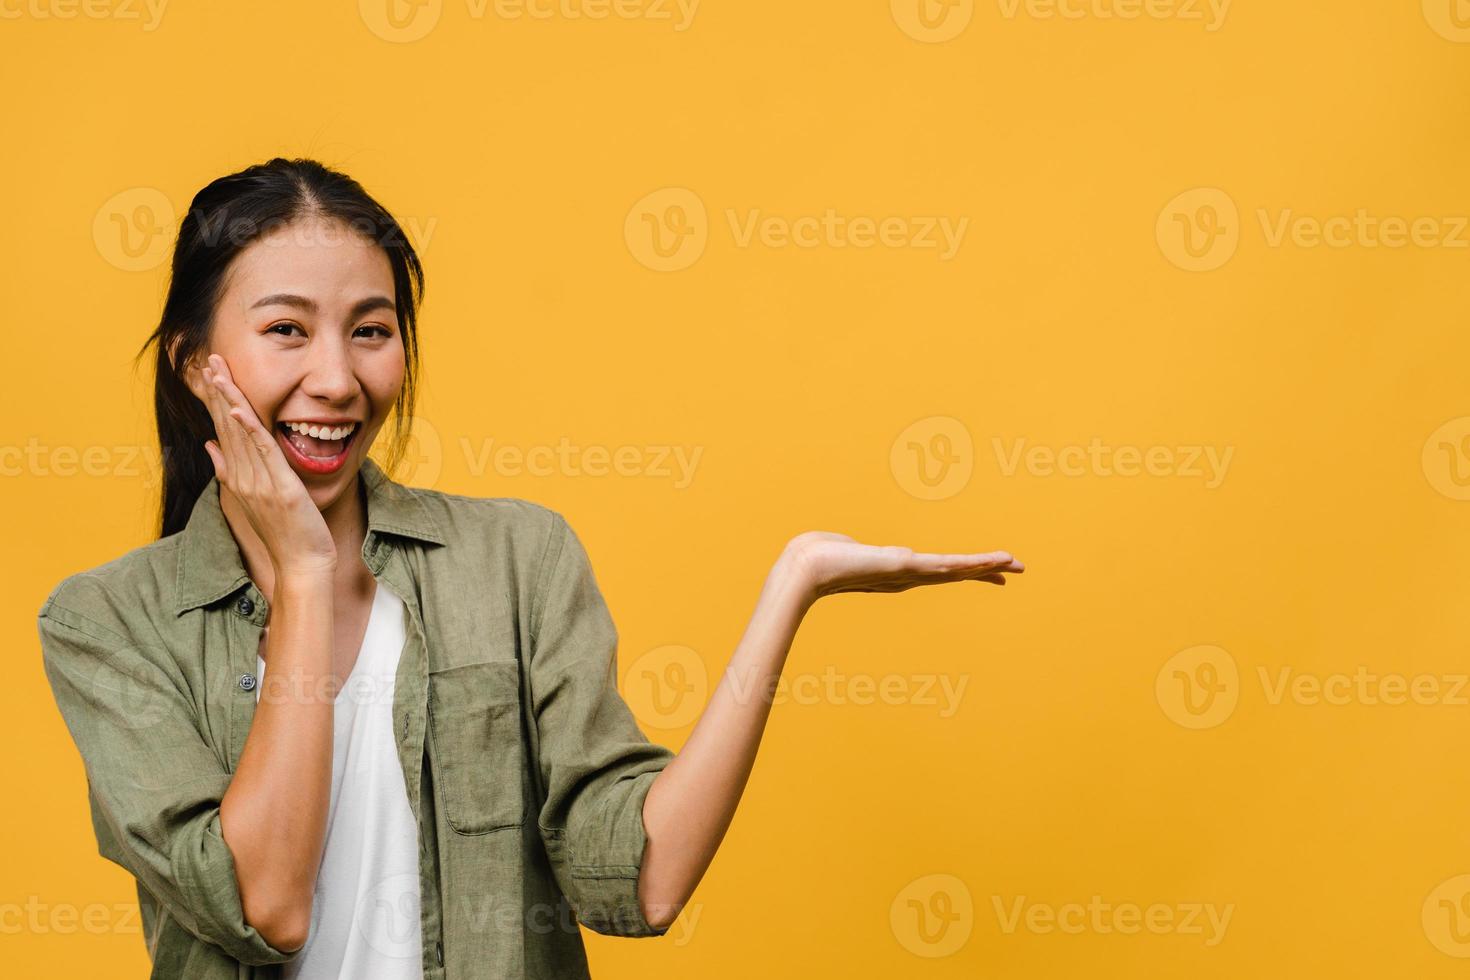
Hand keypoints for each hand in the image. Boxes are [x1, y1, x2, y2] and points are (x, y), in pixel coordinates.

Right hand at [191, 353, 337, 576]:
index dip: (216, 400)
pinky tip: (242, 410)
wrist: (300, 564)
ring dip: (230, 401)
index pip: (223, 429)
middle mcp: (242, 477)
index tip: (208, 373)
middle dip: (219, 392)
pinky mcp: (280, 489)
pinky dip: (252, 431)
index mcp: (238, 476)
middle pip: (227, 426)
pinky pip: (264, 454)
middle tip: (208, 359)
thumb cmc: (283, 532)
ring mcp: (258, 483)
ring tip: (218, 373)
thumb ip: (230, 469)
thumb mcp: (254, 497)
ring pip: (241, 434)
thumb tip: (210, 445)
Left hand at [781, 531, 1023, 602]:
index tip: (986, 571)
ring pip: (958, 570)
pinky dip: (974, 564)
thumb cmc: (817, 557)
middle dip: (986, 571)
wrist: (808, 567)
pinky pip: (949, 565)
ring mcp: (910, 574)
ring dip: (988, 566)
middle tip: (1017, 569)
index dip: (964, 570)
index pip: (939, 571)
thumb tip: (841, 546)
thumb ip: (847, 549)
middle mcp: (908, 576)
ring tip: (1016, 563)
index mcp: (897, 572)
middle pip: (956, 572)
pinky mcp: (909, 567)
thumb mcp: (840, 550)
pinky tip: (993, 561)